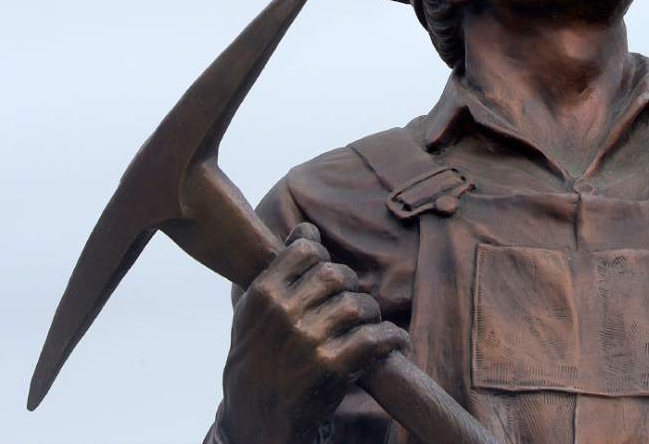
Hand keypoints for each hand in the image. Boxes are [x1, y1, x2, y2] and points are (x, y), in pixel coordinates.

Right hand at [217, 223, 408, 443]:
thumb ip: (279, 270)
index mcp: (264, 294)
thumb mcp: (252, 312)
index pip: (306, 250)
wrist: (253, 420)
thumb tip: (307, 229)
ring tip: (369, 322)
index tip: (327, 275)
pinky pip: (374, 339)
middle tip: (352, 303)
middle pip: (337, 274)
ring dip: (371, 312)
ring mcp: (309, 340)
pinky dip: (391, 337)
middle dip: (351, 284)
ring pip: (358, 304)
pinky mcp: (332, 368)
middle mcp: (285, 313)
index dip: (323, 258)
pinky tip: (395, 341)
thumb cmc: (255, 359)